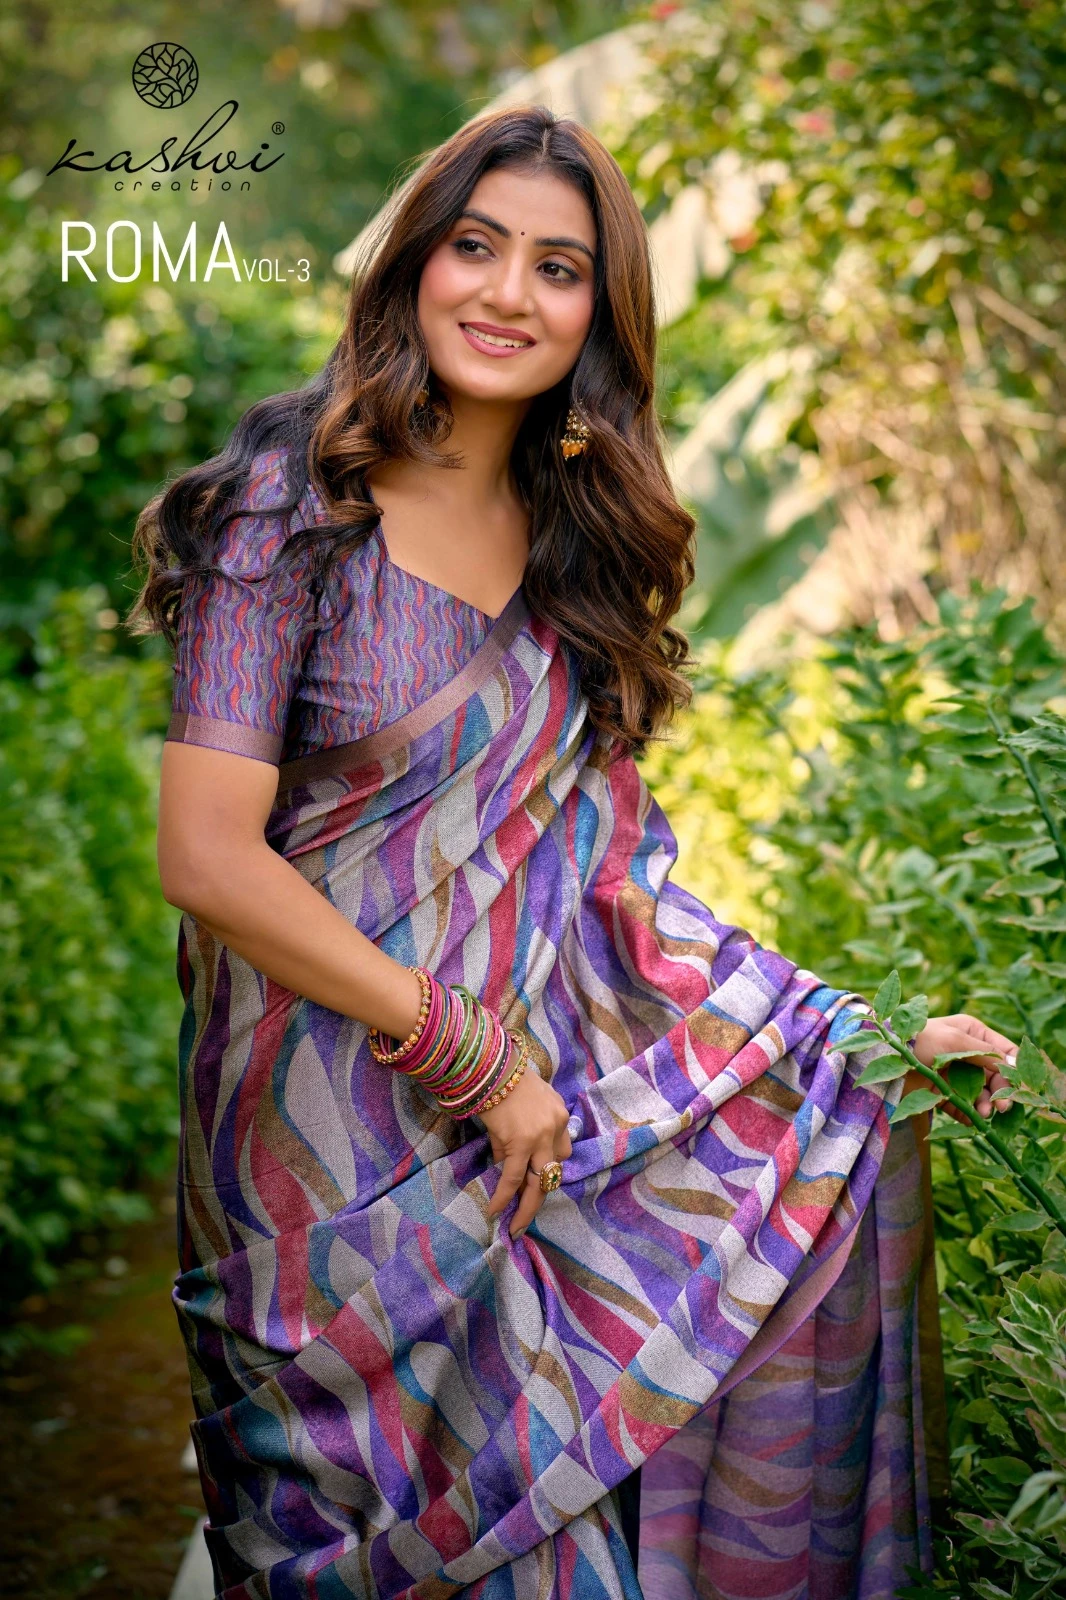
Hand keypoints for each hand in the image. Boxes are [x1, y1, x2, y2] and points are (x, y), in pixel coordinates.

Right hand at [481, 1066, 571, 1239]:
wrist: (490, 1066)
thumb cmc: (502, 1081)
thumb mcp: (522, 1106)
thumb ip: (520, 1135)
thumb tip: (506, 1165)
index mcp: (560, 1116)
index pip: (561, 1152)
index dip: (547, 1170)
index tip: (535, 1183)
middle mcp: (556, 1128)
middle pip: (554, 1172)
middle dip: (540, 1197)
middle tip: (527, 1218)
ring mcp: (541, 1136)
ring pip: (539, 1182)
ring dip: (527, 1208)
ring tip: (516, 1226)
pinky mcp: (521, 1142)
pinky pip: (514, 1177)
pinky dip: (504, 1196)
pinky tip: (496, 1210)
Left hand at [911, 1013, 1018, 1123]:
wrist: (882, 1056)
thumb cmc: (920, 1039)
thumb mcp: (955, 1041)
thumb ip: (985, 1053)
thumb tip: (1013, 1065)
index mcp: (972, 1033)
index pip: (1003, 1051)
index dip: (1014, 1069)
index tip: (1020, 1087)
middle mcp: (966, 1053)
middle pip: (994, 1076)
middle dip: (999, 1091)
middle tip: (1002, 1107)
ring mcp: (954, 1074)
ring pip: (979, 1093)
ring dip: (984, 1105)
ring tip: (983, 1114)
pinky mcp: (940, 1092)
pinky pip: (960, 1107)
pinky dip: (968, 1115)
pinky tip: (972, 1121)